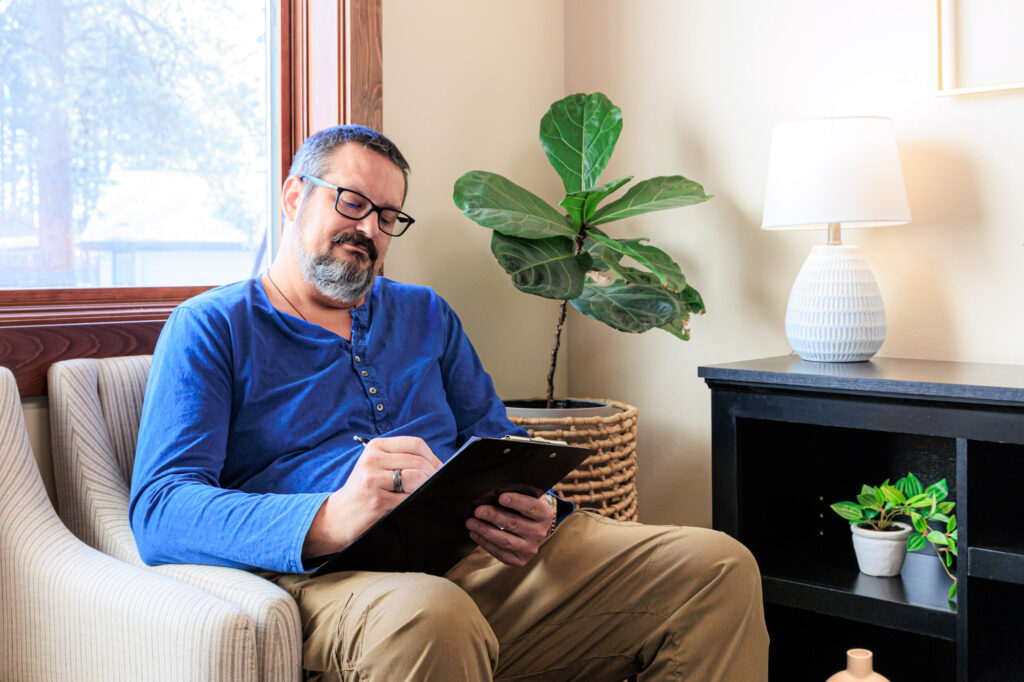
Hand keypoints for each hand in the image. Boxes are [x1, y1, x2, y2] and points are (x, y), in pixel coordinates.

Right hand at [302, 436, 440, 558]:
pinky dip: (417, 502)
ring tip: (427, 494)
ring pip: (416, 478)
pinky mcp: (377, 501)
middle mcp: (372, 460)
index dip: (433, 458)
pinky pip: (408, 498)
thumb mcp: (377, 466)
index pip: (415, 445)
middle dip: (434, 475)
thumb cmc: (364, 490)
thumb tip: (439, 465)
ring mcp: (373, 480)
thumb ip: (402, 460)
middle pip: (418, 462)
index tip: (440, 470)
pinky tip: (416, 505)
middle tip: (438, 486)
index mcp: (376, 447)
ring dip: (427, 488)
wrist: (337, 516)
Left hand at [467, 492, 554, 566]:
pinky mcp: (520, 560)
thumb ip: (514, 492)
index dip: (516, 502)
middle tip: (478, 510)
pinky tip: (475, 534)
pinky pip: (500, 553)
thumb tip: (491, 494)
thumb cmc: (527, 507)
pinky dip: (485, 543)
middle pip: (515, 524)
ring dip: (485, 531)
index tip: (501, 497)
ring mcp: (530, 548)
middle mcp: (539, 533)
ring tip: (471, 522)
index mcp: (544, 514)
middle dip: (494, 516)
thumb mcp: (527, 495)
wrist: (536, 528)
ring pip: (505, 541)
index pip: (530, 507)